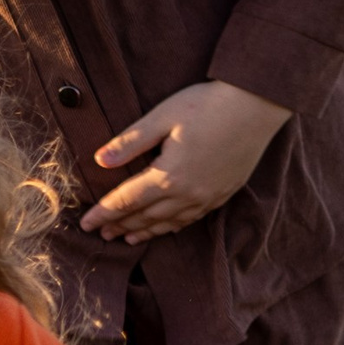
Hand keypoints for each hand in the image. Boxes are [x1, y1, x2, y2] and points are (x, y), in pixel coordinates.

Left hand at [80, 80, 288, 245]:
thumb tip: (99, 161)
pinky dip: (173, 226)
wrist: (258, 106)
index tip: (85, 223)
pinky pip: (192, 219)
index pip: (127, 201)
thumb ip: (130, 142)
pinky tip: (167, 228)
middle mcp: (188, 194)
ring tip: (127, 239)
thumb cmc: (208, 105)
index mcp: (168, 176)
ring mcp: (208, 197)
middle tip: (100, 235)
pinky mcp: (223, 193)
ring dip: (145, 232)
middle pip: (146, 217)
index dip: (104, 213)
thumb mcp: (163, 117)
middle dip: (121, 226)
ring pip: (169, 223)